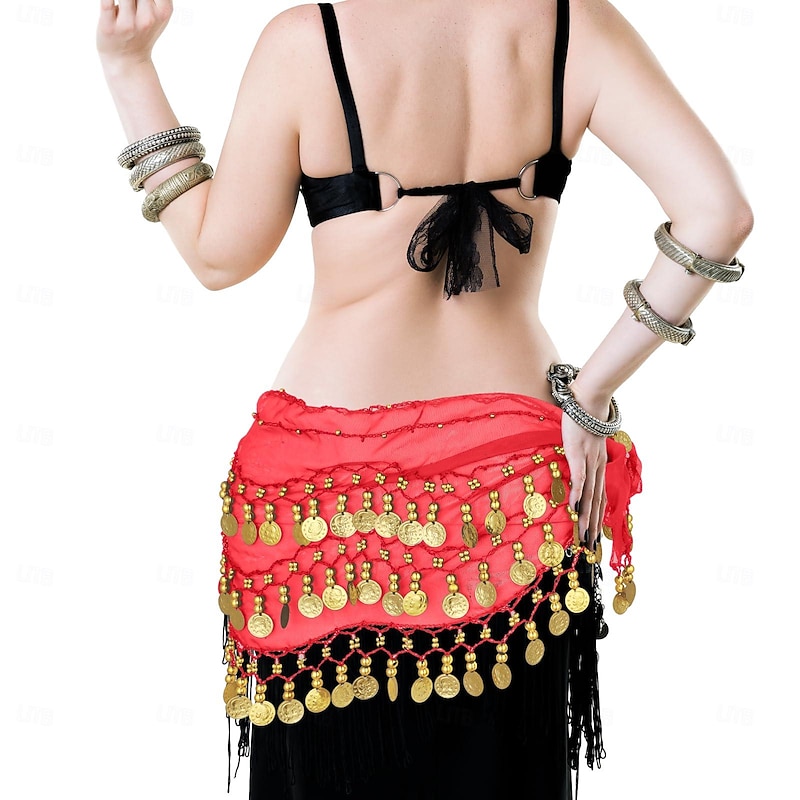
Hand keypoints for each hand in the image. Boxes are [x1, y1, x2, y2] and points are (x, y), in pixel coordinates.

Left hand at [97, 0, 172, 66]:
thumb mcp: (158, 15)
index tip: (140, 0)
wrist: (127, 61)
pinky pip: (106, 0)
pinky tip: (112, 2)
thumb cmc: (141, 32)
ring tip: (124, 6)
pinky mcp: (109, 27)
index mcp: (163, 12)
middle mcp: (148, 19)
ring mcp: (128, 24)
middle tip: (130, 4)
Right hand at [560, 411, 607, 549]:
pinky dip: (578, 495)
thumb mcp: (584, 441)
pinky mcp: (578, 456)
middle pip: (597, 502)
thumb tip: (576, 463)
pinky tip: (575, 509)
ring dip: (587, 517)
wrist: (588, 401)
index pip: (601, 497)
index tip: (597, 535)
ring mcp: (588, 463)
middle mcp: (596, 468)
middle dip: (594, 526)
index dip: (599, 517)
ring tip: (585, 535)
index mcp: (598, 466)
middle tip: (592, 546)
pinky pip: (579, 479)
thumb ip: (581, 454)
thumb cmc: (584, 418)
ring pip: (590, 496)